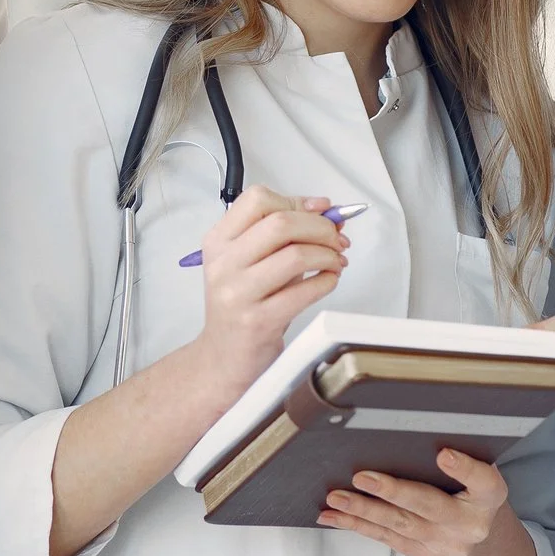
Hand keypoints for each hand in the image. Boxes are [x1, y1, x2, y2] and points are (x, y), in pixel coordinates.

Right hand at [187, 187, 347, 398]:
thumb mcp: (254, 261)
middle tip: (336, 239)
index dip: (297, 201)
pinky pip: (305, 291)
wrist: (224, 356)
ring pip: (296, 254)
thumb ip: (285, 234)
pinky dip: (327, 280)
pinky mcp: (258, 320)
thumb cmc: (244, 305)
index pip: (258, 200)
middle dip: (320, 227)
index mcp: (218, 241)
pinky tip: (329, 280)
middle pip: (281, 223)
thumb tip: (327, 211)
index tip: (320, 211)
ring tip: (335, 261)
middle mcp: (223, 264)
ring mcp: (238, 293)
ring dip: (327, 254)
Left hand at [318, 448, 507, 555]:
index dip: (463, 468)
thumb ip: (457, 453)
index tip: (444, 454)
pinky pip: (388, 539)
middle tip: (361, 478)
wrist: (475, 525)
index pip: (482, 480)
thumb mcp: (475, 466)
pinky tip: (337, 516)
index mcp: (489, 495)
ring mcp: (448, 545)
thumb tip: (418, 435)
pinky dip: (359, 525)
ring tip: (337, 498)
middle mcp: (472, 524)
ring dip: (364, 510)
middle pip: (428, 506)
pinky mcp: (426, 555)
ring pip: (400, 525)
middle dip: (392, 492)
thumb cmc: (469, 486)